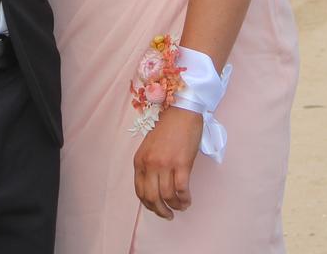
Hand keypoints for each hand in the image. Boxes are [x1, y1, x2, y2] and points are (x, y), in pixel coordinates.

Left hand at [133, 105, 202, 219]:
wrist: (181, 111)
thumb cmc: (167, 127)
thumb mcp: (150, 146)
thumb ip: (149, 165)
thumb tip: (155, 187)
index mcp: (140, 160)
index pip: (140, 191)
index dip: (148, 204)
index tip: (156, 208)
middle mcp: (150, 164)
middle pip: (152, 198)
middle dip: (160, 211)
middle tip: (167, 215)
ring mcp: (166, 164)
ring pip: (167, 196)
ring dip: (175, 207)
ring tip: (181, 207)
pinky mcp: (182, 163)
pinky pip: (181, 190)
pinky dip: (184, 199)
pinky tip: (187, 200)